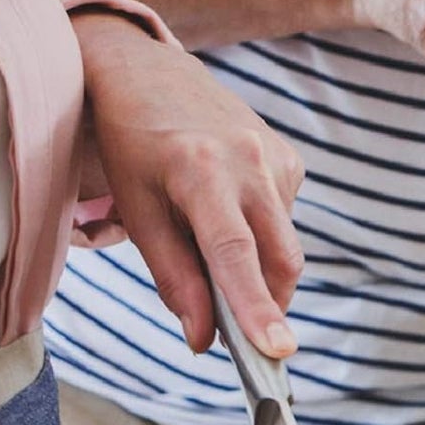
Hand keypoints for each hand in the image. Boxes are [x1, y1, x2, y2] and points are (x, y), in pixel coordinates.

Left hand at [73, 12, 305, 358]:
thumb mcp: (137, 211)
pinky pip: (285, 222)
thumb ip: (174, 279)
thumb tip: (203, 339)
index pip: (234, 253)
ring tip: (207, 237)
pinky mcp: (292, 160)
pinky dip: (260, 236)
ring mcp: (278, 157)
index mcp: (200, 170)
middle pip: (280, 259)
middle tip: (240, 336)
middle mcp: (249, 159)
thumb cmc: (133, 147)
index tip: (277, 350)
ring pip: (284, 246)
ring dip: (256, 267)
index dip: (255, 307)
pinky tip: (228, 208)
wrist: (149, 74)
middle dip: (267, 305)